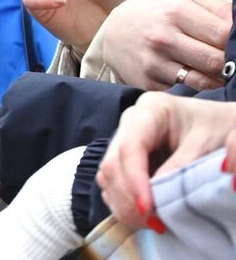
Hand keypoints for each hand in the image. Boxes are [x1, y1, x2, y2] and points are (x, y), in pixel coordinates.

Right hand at [87, 0, 230, 91]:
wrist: (112, 32)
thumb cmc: (157, 12)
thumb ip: (218, 6)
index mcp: (174, 9)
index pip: (225, 33)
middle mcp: (162, 36)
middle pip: (217, 60)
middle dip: (231, 63)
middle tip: (233, 61)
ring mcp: (153, 61)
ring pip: (205, 81)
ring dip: (219, 79)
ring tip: (220, 71)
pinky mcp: (148, 82)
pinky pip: (188, 91)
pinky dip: (200, 88)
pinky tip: (200, 78)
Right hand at [97, 92, 235, 233]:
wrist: (224, 124)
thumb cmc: (219, 128)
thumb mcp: (207, 144)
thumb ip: (182, 167)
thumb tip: (157, 198)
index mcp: (150, 110)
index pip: (130, 148)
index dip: (134, 181)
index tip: (148, 210)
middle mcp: (130, 123)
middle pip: (112, 163)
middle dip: (127, 197)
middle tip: (151, 223)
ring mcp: (125, 140)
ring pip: (107, 175)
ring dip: (123, 203)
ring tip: (151, 223)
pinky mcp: (126, 158)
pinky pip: (113, 183)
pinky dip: (124, 203)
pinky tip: (144, 215)